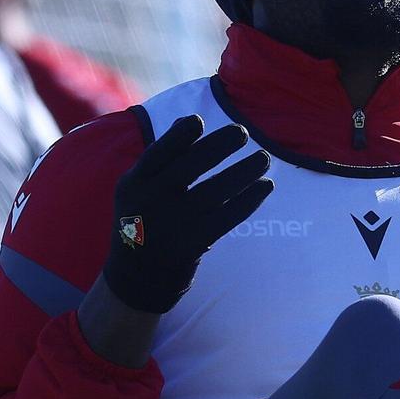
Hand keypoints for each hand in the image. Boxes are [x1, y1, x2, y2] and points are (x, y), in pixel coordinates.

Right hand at [101, 115, 272, 313]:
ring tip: (264, 157)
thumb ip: (162, 160)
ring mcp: (173, 224)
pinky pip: (228, 216)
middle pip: (190, 166)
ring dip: (245, 170)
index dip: (179, 136)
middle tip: (243, 131)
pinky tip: (266, 185)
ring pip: (216, 190)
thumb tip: (189, 121)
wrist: (136, 278)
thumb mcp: (138, 190)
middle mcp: (150, 201)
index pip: (158, 152)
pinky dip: (250, 199)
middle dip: (219, 145)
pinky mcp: (194, 244)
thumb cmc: (143, 221)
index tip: (199, 120)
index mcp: (134, 183)